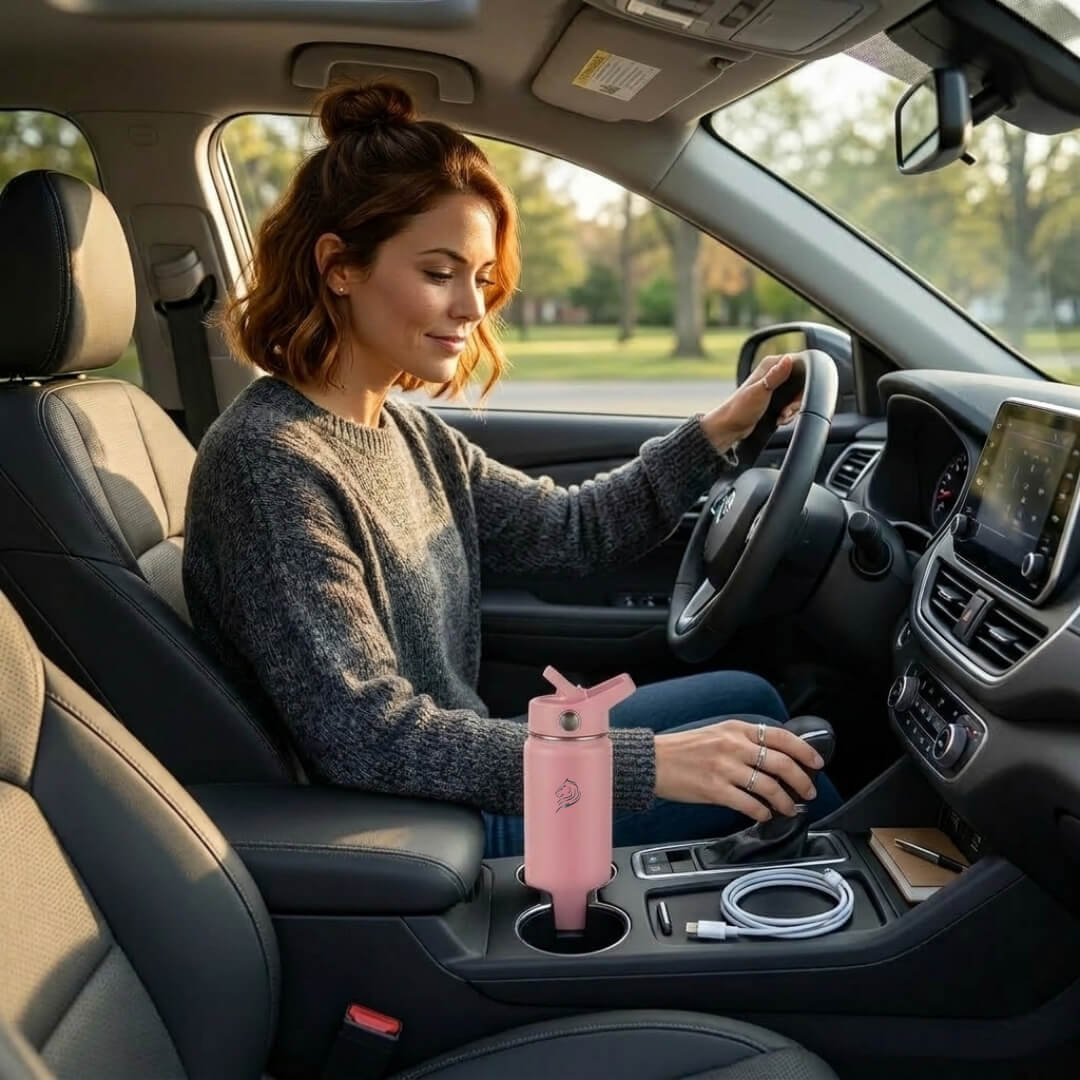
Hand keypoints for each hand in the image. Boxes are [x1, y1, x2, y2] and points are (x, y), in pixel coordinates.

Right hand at [653, 718, 823, 820]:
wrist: (652, 761)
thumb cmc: (682, 749)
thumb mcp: (716, 733)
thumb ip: (743, 741)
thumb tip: (773, 757)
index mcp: (736, 729)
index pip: (780, 736)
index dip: (803, 750)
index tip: (816, 762)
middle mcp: (733, 745)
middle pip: (781, 763)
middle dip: (801, 781)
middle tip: (808, 792)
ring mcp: (724, 768)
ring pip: (769, 786)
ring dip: (785, 801)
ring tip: (789, 808)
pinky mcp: (714, 790)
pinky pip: (749, 804)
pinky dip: (762, 812)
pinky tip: (765, 815)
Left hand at [701, 354, 801, 450]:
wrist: (730, 427)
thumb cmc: (740, 409)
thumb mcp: (760, 391)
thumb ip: (776, 375)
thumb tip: (789, 359)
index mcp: (770, 365)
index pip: (800, 363)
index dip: (805, 380)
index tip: (796, 396)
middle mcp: (773, 372)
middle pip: (801, 382)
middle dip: (798, 400)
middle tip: (787, 410)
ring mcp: (774, 386)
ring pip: (797, 395)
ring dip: (793, 409)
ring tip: (782, 416)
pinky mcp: (775, 399)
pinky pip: (791, 404)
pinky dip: (788, 413)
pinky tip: (780, 419)